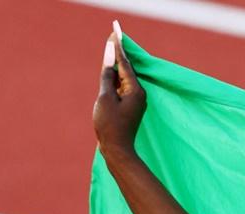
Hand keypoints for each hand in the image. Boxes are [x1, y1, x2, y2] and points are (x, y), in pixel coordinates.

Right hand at [92, 21, 145, 155]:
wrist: (118, 150)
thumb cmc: (110, 126)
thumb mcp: (105, 98)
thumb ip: (107, 76)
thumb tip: (109, 59)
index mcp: (135, 90)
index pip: (124, 63)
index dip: (118, 47)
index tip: (115, 32)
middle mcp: (139, 94)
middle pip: (126, 69)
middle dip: (119, 53)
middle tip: (114, 34)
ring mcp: (136, 101)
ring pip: (124, 78)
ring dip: (117, 65)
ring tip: (112, 48)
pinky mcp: (131, 107)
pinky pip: (123, 87)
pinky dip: (116, 78)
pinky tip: (112, 71)